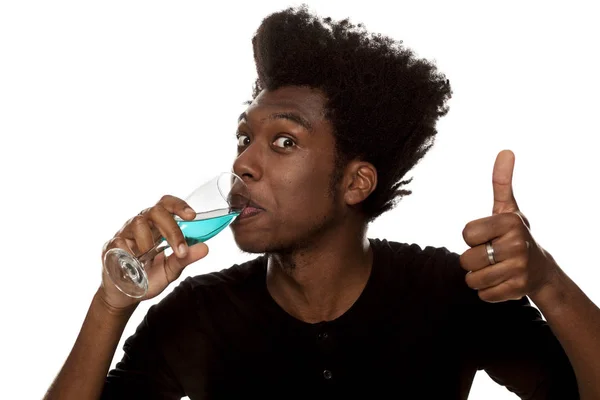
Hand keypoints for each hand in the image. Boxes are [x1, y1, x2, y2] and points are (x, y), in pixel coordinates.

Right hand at [99, 195, 208, 308]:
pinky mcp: (111, 245)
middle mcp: (141, 225)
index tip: (192, 216)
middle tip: (180, 249)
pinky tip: (133, 264)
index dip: (178, 205)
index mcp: (157, 226)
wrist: (124, 296)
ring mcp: (125, 233)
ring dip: (149, 242)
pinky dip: (130, 254)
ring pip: (138, 223)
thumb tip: (205, 248)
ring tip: (150, 258)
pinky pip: (120, 242)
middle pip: (155, 211)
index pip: (166, 205)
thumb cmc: (147, 277)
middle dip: (171, 228)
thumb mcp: (170, 270)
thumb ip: (185, 258)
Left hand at [459, 150, 558, 302]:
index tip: (488, 236)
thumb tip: (505, 150)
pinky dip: (488, 290)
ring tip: (496, 268)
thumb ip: (502, 182)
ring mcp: (519, 269)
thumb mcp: (508, 208)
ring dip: (479, 276)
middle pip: (466, 260)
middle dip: (474, 259)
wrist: (540, 269)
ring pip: (472, 279)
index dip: (473, 237)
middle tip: (493, 255)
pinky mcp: (517, 290)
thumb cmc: (515, 235)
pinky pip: (482, 294)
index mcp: (509, 222)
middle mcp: (517, 244)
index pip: (466, 234)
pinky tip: (502, 281)